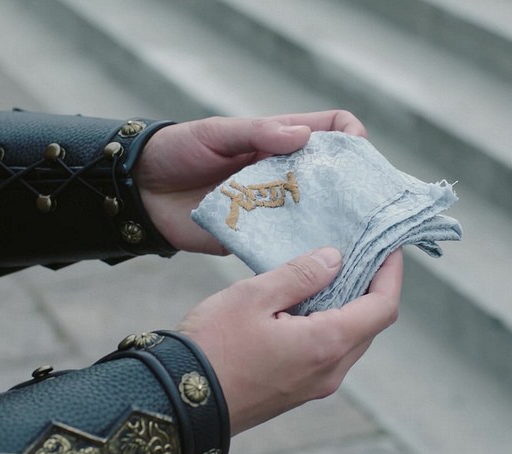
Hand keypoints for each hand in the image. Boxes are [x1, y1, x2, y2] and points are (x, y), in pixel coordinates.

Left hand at [135, 111, 366, 253]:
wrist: (140, 192)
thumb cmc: (177, 151)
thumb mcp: (216, 133)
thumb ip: (257, 133)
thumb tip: (304, 136)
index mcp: (279, 140)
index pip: (331, 130)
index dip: (352, 138)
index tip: (360, 156)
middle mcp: (284, 174)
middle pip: (335, 179)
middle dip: (355, 190)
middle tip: (371, 208)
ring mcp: (274, 207)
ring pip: (318, 217)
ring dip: (336, 226)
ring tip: (356, 240)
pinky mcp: (257, 237)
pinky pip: (288, 247)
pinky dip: (305, 255)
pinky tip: (322, 265)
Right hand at [177, 248, 402, 434]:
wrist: (179, 400)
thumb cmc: (211, 346)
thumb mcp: (254, 296)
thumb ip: (300, 274)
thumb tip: (335, 259)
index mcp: (326, 344)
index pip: (382, 307)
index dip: (391, 273)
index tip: (387, 246)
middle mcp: (329, 371)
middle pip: (370, 324)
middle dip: (371, 286)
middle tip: (356, 251)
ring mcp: (314, 385)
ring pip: (349, 340)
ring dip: (349, 306)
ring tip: (329, 271)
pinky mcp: (296, 390)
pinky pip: (328, 353)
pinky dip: (329, 324)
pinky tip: (305, 303)